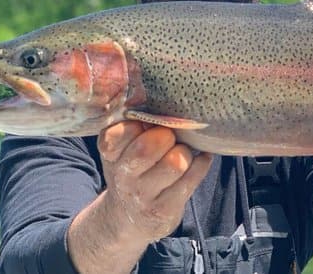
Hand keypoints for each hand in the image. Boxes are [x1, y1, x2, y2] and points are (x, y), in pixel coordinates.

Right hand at [97, 121, 212, 241]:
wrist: (128, 218)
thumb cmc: (131, 170)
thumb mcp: (122, 147)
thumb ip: (134, 123)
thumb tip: (159, 94)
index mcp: (110, 153)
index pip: (122, 131)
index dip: (140, 123)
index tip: (148, 125)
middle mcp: (122, 176)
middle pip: (148, 147)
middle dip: (167, 136)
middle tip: (170, 137)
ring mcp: (144, 196)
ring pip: (176, 162)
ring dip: (185, 152)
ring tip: (181, 153)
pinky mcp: (165, 210)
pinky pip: (194, 177)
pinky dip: (201, 163)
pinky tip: (197, 160)